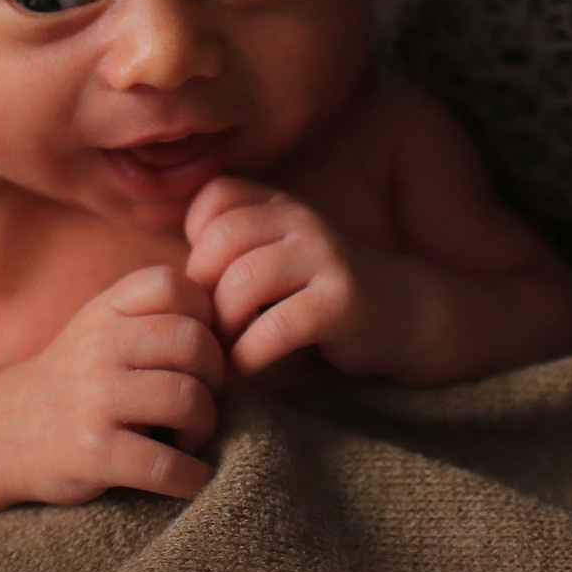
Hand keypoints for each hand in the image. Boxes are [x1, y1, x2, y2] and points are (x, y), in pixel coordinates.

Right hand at [0, 265, 225, 504]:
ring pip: (187, 399)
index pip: (176, 285)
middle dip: (215, 376)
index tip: (198, 349)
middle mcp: (99, 345)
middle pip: (194, 342)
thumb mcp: (103, 325)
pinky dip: (192, 478)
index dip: (205, 316)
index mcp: (106, 308)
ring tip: (188, 436)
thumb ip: (156, 313)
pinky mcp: (94, 453)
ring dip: (204, 425)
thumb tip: (237, 320)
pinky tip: (190, 478)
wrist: (4, 429)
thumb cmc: (78, 376)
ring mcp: (95, 399)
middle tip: (201, 398)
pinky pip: (167, 465)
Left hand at [184, 178, 401, 377]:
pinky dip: (250, 357)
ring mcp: (325, 256)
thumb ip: (229, 266)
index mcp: (280, 206)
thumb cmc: (322, 301)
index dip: (196, 240)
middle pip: (220, 240)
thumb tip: (163, 300)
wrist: (408, 317)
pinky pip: (277, 326)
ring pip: (244, 281)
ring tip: (221, 356)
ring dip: (222, 328)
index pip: (216, 198)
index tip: (205, 285)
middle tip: (203, 331)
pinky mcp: (343, 300)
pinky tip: (248, 372)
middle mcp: (302, 220)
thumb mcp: (276, 268)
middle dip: (201, 293)